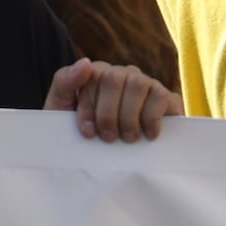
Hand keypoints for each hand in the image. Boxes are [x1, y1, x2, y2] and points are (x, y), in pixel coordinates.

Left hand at [49, 58, 175, 141]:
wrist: (103, 163)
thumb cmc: (80, 134)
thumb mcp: (60, 109)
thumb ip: (65, 82)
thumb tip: (86, 63)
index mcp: (97, 74)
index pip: (93, 76)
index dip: (89, 106)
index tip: (87, 132)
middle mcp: (123, 75)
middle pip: (114, 78)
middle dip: (108, 113)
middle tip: (108, 137)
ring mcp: (146, 85)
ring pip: (138, 84)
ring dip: (129, 116)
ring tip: (127, 137)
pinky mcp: (166, 99)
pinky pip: (163, 96)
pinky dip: (153, 117)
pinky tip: (147, 134)